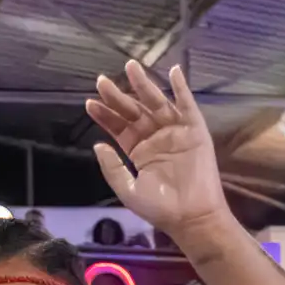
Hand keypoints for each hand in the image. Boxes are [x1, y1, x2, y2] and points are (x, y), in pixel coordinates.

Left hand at [85, 62, 227, 247]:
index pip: (118, 126)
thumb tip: (98, 145)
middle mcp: (154, 136)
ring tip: (130, 67)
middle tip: (102, 81)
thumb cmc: (160, 208)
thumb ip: (112, 168)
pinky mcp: (195, 130)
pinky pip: (187, 105)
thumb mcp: (128, 190)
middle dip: (118, 96)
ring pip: (157, 102)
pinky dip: (182, 88)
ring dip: (144, 84)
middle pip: (134, 110)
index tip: (90, 103)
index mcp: (138, 150)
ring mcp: (175, 131)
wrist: (191, 218)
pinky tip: (174, 71)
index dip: (105, 115)